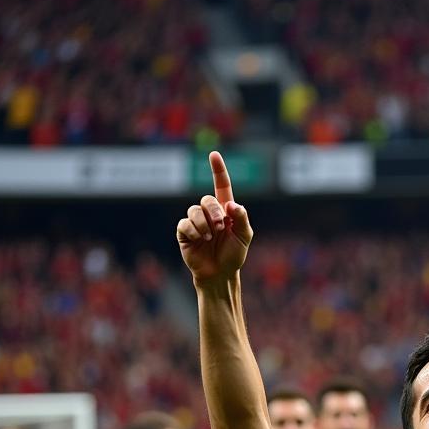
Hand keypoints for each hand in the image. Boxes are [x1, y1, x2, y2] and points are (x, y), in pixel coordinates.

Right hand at [177, 152, 252, 284]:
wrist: (220, 274)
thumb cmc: (233, 255)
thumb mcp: (244, 236)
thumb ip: (241, 218)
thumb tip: (230, 204)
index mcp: (224, 211)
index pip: (221, 186)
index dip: (218, 170)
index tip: (214, 155)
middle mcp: (208, 213)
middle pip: (207, 199)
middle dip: (214, 212)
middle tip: (221, 228)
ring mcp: (195, 222)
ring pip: (194, 210)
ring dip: (204, 224)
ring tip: (211, 238)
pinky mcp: (184, 233)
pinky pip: (185, 224)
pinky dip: (194, 231)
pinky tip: (200, 241)